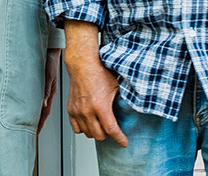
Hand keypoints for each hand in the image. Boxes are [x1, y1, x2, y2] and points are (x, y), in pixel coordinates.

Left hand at [37, 48, 61, 133]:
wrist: (52, 50)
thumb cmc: (51, 60)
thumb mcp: (48, 76)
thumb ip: (45, 90)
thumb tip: (43, 104)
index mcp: (50, 92)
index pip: (45, 112)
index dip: (40, 123)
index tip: (35, 132)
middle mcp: (48, 92)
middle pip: (43, 110)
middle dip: (38, 121)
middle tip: (30, 131)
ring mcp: (47, 88)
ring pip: (41, 104)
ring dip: (36, 113)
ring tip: (30, 121)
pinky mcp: (44, 83)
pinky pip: (40, 97)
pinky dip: (36, 103)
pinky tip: (31, 104)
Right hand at [63, 20, 127, 146]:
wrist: (83, 64)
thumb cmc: (99, 72)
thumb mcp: (117, 85)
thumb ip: (124, 99)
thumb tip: (136, 106)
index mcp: (100, 105)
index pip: (111, 130)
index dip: (119, 139)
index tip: (124, 143)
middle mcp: (87, 111)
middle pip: (99, 135)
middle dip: (108, 135)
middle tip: (113, 129)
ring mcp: (78, 111)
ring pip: (88, 134)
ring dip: (96, 132)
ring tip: (102, 125)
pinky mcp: (71, 110)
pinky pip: (76, 129)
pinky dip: (84, 129)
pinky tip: (90, 123)